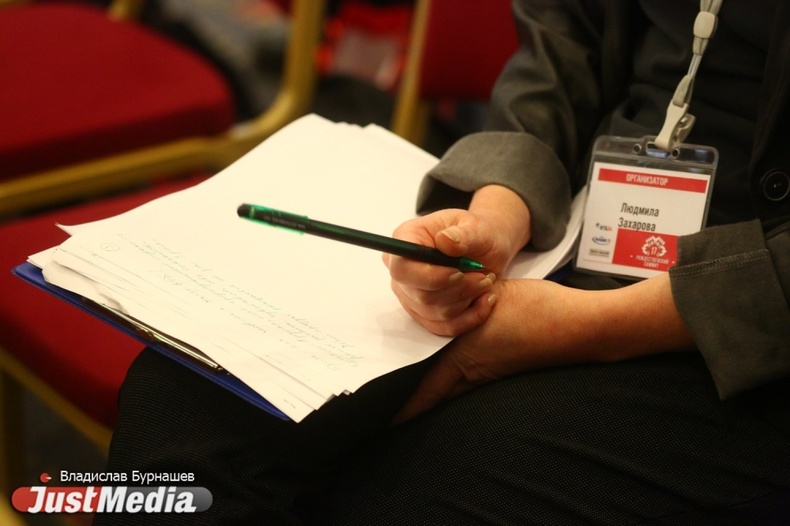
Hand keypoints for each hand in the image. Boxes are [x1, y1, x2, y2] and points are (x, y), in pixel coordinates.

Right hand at [384, 185, 531, 335]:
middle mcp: (403, 268)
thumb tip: (445, 241)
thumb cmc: (479, 233)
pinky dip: (469, 317)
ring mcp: (411, 293)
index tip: (459, 273)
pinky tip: (486, 300)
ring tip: (486, 282)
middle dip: (457, 289)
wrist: (488, 249)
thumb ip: (462, 234)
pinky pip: (444, 326)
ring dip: (466, 300)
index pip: (402, 267)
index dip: (429, 276)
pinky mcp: (424, 312)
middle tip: (483, 278)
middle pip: (420, 294)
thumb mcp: (476, 226)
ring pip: (434, 312)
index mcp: (407, 238)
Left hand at [393, 274, 694, 422]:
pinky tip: (447, 365)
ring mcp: (490, 375)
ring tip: (408, 389)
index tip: (382, 419)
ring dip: (431, 388)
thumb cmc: (537, 311)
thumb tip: (438, 294)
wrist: (579, 326)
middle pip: (435, 395)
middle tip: (388, 410)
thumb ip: (463, 297)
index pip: (426, 389)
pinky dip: (451, 377)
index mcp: (465, 359)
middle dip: (412, 402)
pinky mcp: (503, 369)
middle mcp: (474, 373)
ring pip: (451, 388)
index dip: (402, 406)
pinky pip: (467, 380)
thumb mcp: (494, 297)